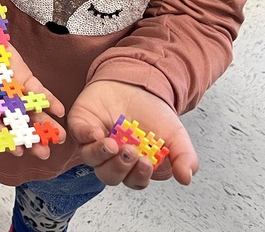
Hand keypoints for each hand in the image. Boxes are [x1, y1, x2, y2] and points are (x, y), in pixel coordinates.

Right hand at [0, 21, 64, 159]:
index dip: (3, 138)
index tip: (17, 149)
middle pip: (14, 125)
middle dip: (30, 139)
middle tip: (43, 152)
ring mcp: (11, 92)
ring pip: (29, 112)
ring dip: (43, 124)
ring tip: (58, 137)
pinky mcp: (22, 78)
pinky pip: (37, 92)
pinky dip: (48, 101)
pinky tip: (59, 110)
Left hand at [68, 80, 197, 188]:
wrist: (139, 84)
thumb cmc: (153, 113)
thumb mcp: (175, 135)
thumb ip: (184, 156)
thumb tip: (186, 178)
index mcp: (132, 165)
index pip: (133, 180)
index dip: (138, 175)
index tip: (146, 162)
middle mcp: (111, 157)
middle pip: (109, 174)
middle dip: (119, 167)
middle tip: (131, 152)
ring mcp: (94, 141)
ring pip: (91, 158)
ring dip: (101, 154)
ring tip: (113, 144)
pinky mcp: (82, 124)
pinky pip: (78, 135)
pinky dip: (86, 136)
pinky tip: (97, 133)